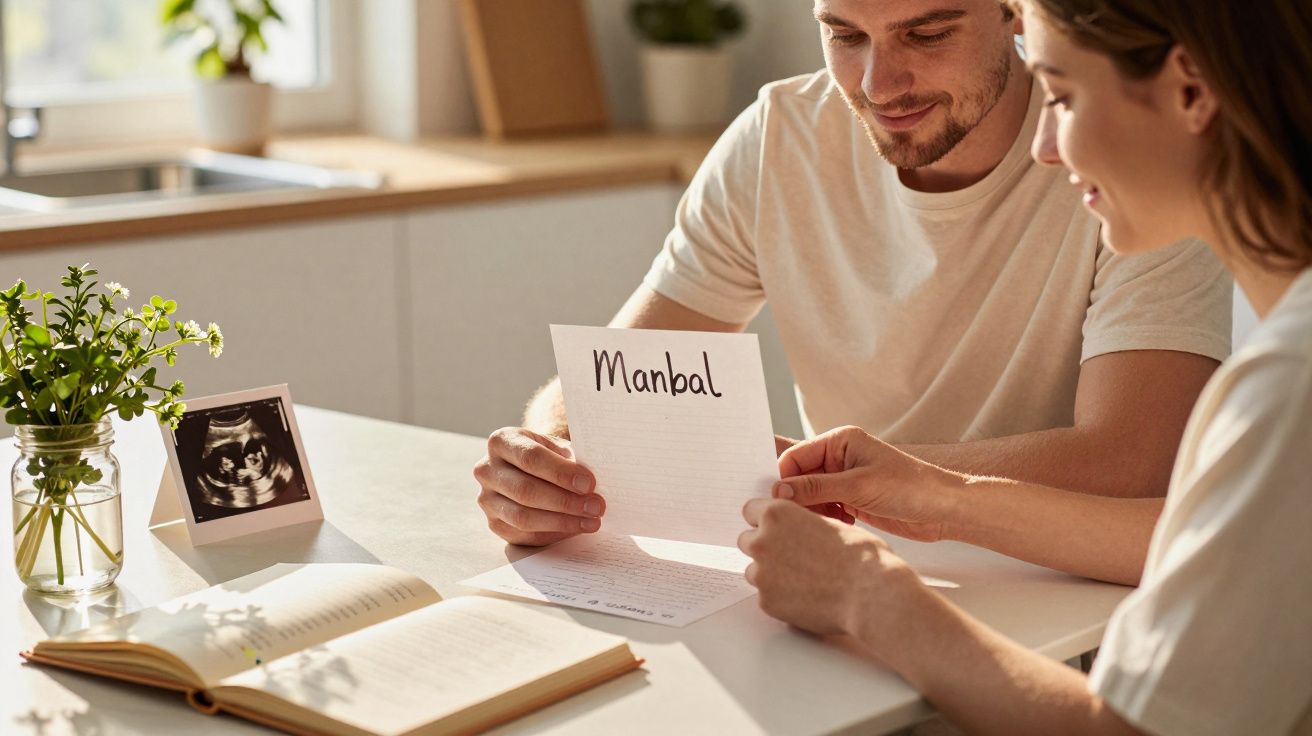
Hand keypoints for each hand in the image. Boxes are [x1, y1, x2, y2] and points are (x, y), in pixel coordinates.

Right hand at [474, 427, 604, 545]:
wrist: (530, 468)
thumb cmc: (548, 456)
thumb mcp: (558, 447)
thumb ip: (571, 460)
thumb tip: (591, 484)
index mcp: (502, 441)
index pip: (531, 458)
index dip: (561, 473)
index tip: (589, 484)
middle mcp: (487, 470)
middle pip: (526, 491)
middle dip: (566, 501)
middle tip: (596, 506)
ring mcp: (487, 499)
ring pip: (523, 517)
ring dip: (562, 521)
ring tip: (591, 520)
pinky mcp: (494, 524)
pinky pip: (524, 535)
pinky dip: (554, 533)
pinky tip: (575, 528)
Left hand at [738, 498, 917, 635]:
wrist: (872, 594)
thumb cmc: (862, 557)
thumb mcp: (832, 523)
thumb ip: (803, 523)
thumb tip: (798, 528)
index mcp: (778, 515)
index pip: (750, 510)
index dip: (765, 520)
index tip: (774, 528)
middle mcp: (763, 542)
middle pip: (747, 541)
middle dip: (765, 547)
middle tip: (791, 556)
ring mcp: (762, 574)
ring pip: (754, 571)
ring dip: (771, 574)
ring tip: (803, 580)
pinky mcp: (767, 602)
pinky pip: (766, 596)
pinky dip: (780, 598)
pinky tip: (807, 598)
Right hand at [776, 426, 961, 541]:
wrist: (944, 510)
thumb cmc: (910, 487)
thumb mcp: (858, 487)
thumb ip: (817, 488)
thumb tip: (780, 491)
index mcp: (839, 441)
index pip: (795, 457)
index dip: (783, 478)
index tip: (776, 501)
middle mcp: (839, 457)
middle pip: (800, 477)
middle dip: (797, 497)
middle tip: (796, 516)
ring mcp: (845, 479)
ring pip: (810, 496)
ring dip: (813, 511)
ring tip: (827, 521)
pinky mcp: (851, 499)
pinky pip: (824, 508)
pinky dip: (826, 519)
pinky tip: (842, 525)